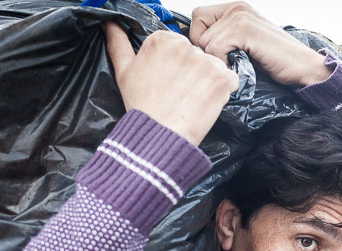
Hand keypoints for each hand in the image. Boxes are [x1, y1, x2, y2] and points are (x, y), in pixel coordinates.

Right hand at [104, 21, 238, 144]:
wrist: (160, 134)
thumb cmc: (143, 107)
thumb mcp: (124, 72)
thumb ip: (118, 44)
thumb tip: (111, 25)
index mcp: (162, 39)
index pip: (180, 47)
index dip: (177, 67)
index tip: (170, 82)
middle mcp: (184, 45)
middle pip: (198, 55)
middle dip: (194, 73)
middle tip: (181, 94)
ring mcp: (205, 61)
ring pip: (214, 67)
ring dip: (209, 81)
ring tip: (192, 99)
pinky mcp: (222, 78)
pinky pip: (230, 80)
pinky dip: (224, 91)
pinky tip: (206, 102)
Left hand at [189, 2, 331, 86]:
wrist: (304, 68)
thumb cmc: (277, 63)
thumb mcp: (246, 46)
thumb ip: (225, 40)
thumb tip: (197, 51)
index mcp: (237, 9)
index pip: (198, 18)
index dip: (200, 40)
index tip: (216, 57)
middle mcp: (238, 8)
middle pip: (197, 29)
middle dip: (207, 52)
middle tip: (227, 64)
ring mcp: (241, 16)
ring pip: (205, 42)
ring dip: (218, 61)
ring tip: (237, 66)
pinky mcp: (245, 29)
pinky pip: (215, 48)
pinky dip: (224, 63)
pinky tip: (240, 68)